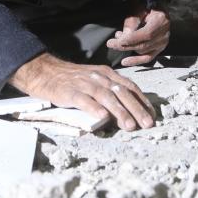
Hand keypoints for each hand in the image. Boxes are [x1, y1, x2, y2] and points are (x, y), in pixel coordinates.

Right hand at [8, 52, 155, 130]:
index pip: (129, 86)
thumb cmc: (73, 79)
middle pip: (122, 92)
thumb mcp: (95, 80)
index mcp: (107, 74)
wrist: (46, 72)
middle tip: (147, 124)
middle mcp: (99, 77)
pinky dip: (94, 108)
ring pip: (106, 97)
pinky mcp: (69, 92)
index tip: (152, 115)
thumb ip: (110, 90)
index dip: (142, 101)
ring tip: (129, 125)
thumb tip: (129, 108)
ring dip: (120, 112)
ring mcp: (84, 83)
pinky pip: (84, 100)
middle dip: (137, 109)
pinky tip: (102, 118)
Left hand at [106, 6, 170, 65]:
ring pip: (143, 52)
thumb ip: (132, 22)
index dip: (130, 40)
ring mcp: (163, 43)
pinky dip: (136, 61)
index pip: (145, 34)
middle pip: (143, 45)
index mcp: (161, 20)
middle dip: (125, 46)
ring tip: (118, 40)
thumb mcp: (138, 8)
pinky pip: (147, 58)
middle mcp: (164, 34)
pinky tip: (124, 62)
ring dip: (128, 48)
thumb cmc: (146, 5)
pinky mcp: (159, 49)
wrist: (156, 8)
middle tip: (110, 43)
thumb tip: (124, 38)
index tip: (115, 41)